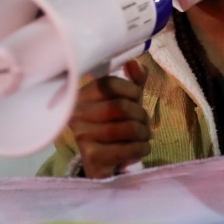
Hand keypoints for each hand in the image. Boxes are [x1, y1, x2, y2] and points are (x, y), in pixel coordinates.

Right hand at [70, 59, 150, 178]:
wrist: (101, 161)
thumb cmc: (115, 122)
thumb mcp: (126, 98)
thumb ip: (134, 79)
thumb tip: (134, 63)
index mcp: (82, 95)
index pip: (109, 84)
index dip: (131, 90)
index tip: (137, 99)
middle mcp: (77, 114)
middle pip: (119, 106)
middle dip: (140, 114)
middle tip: (146, 121)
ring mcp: (82, 136)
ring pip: (126, 128)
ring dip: (144, 132)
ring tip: (145, 134)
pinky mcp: (92, 157)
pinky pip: (127, 149)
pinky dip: (142, 147)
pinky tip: (143, 147)